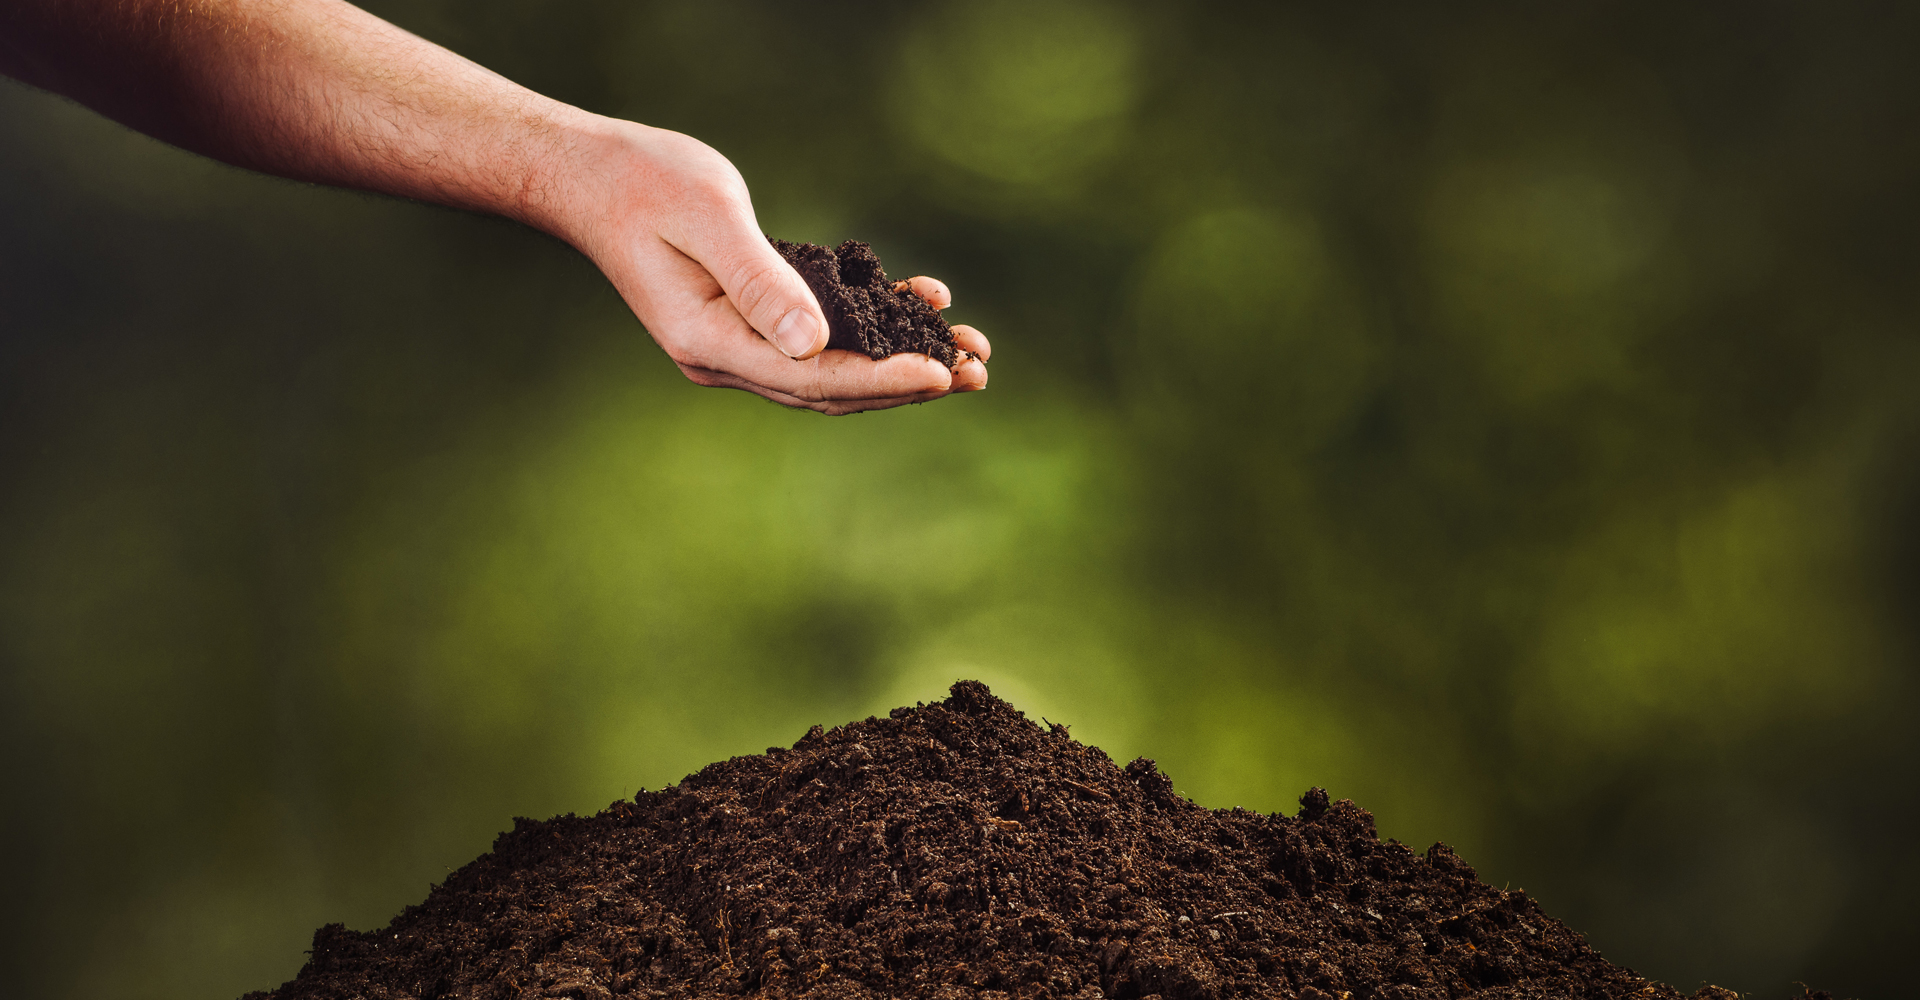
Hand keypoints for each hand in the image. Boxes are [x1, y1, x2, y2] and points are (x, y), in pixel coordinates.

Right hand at [553, 121, 989, 414]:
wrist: (590, 178)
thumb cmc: (643, 183)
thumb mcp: (708, 217)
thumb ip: (760, 279)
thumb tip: (815, 341)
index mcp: (710, 341)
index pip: (812, 377)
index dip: (881, 378)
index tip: (941, 372)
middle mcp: (726, 356)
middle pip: (831, 389)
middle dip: (908, 382)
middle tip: (979, 373)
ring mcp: (737, 344)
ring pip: (831, 371)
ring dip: (899, 363)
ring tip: (966, 354)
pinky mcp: (749, 321)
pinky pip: (819, 340)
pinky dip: (870, 329)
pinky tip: (915, 301)